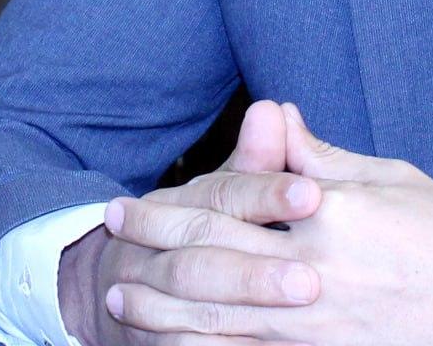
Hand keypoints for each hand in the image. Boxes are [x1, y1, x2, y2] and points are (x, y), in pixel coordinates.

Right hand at [58, 100, 323, 345]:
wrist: (119, 288)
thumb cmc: (208, 227)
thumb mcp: (229, 190)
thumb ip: (257, 159)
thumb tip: (274, 109)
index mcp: (185, 200)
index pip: (225, 193)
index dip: (267, 192)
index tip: (313, 195)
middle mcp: (158, 244)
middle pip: (208, 251)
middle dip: (259, 267)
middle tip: (313, 278)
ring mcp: (146, 294)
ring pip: (194, 303)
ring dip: (244, 305)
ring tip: (302, 303)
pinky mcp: (155, 338)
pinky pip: (182, 345)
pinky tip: (262, 345)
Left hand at [101, 103, 432, 345]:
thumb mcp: (390, 180)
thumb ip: (320, 156)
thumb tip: (274, 114)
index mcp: (328, 215)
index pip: (229, 205)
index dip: (170, 204)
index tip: (131, 199)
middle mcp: (311, 271)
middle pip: (208, 258)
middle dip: (151, 246)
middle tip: (110, 232)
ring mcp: (311, 328)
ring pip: (212, 317)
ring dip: (160, 306)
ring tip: (119, 295)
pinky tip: (168, 343)